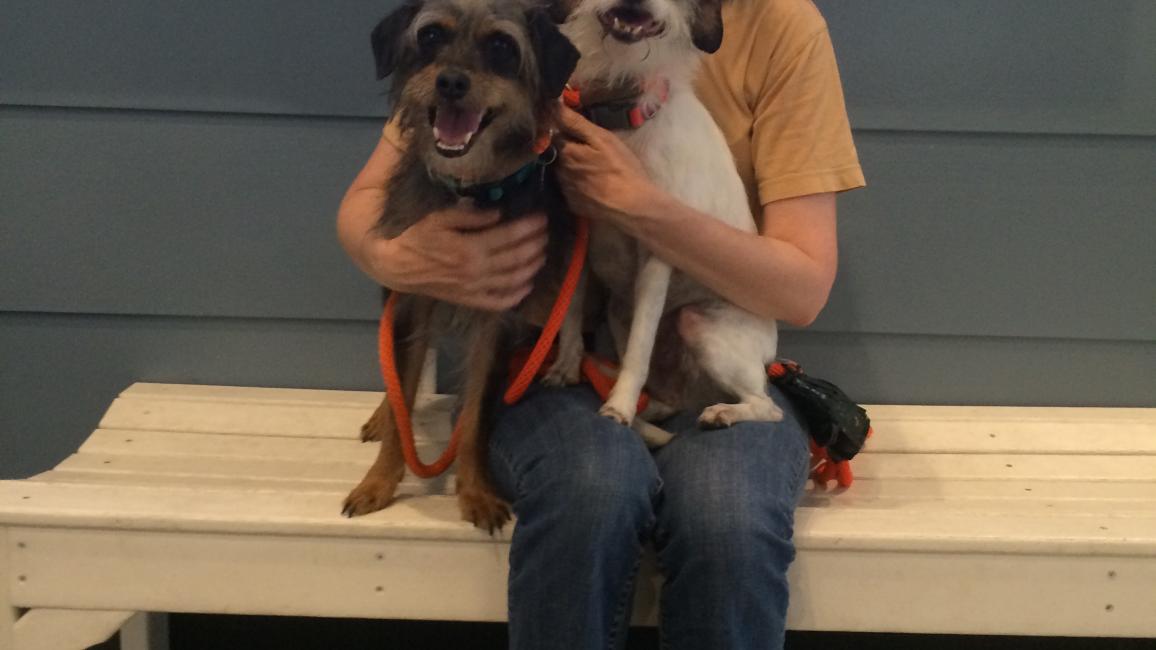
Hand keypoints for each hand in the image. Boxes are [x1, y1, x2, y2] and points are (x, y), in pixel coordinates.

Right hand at [364, 206, 547, 310]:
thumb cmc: (416, 236)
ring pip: (513, 280)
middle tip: (546, 232)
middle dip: (536, 244)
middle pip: (517, 258)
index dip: (529, 227)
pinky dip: (517, 295)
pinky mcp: (469, 300)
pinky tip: (527, 285)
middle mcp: (476, 271)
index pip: (510, 237)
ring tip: (542, 254)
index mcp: (470, 249)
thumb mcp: (439, 218)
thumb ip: (471, 216)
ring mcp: (474, 289)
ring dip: (532, 267)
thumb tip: (499, 214)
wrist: (395, 265)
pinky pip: (498, 302)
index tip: (542, 218)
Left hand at [556, 105, 661, 225]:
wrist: (631, 205)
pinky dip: (578, 185)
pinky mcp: (573, 205)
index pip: (556, 135)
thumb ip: (576, 123)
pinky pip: (570, 190)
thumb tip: (552, 105)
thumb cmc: (620, 168)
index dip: (567, 131)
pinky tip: (593, 186)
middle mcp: (560, 171)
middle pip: (560, 155)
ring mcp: (565, 190)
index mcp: (566, 152)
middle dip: (571, 151)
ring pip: (564, 172)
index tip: (581, 133)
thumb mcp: (602, 139)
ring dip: (573, 168)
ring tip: (595, 170)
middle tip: (593, 153)